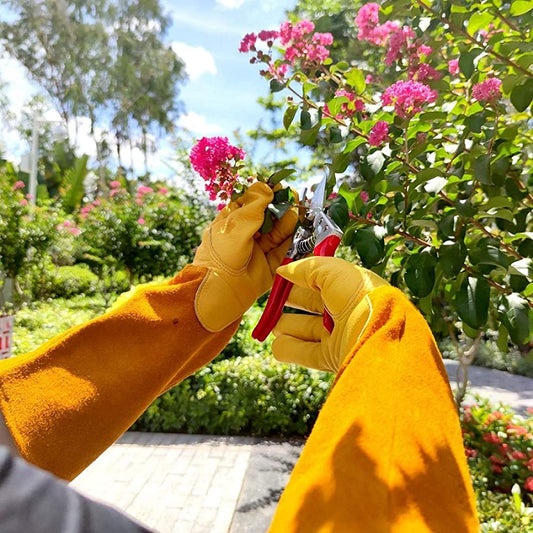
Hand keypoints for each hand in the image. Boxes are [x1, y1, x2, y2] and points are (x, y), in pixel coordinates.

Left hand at [193, 182, 297, 331]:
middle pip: (266, 217)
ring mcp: (257, 251)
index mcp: (230, 224)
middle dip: (278, 206)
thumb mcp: (237, 223)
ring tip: (296, 210)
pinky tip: (297, 225)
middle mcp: (244, 236)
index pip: (248, 203)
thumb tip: (266, 186)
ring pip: (276, 232)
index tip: (276, 185)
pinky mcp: (269, 266)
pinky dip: (291, 238)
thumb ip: (254, 205)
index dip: (262, 194)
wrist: (221, 291)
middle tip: (291, 195)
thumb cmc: (222, 255)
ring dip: (286, 221)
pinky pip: (283, 250)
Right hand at [271, 257, 387, 372]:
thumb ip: (305, 268)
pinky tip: (276, 345)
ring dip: (288, 327)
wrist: (377, 334)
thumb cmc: (359, 296)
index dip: (301, 279)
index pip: (321, 282)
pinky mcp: (334, 358)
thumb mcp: (332, 271)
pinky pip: (307, 353)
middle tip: (272, 301)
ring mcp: (340, 336)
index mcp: (351, 287)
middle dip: (292, 302)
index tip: (280, 277)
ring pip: (308, 330)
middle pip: (313, 306)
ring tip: (272, 325)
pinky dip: (290, 349)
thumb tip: (283, 269)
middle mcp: (347, 312)